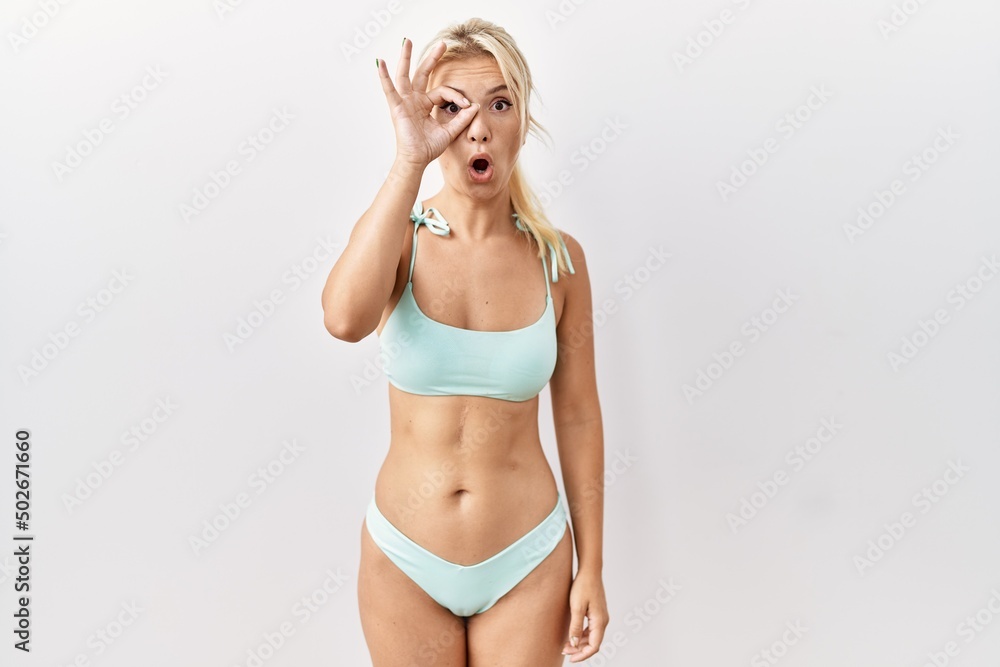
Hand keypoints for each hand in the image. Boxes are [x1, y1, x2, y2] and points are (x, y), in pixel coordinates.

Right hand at [376, 39, 480, 167]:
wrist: (417, 160)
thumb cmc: (429, 148)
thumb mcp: (450, 131)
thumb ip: (462, 119)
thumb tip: (476, 106)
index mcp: (426, 104)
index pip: (443, 92)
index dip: (456, 96)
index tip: (467, 104)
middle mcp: (414, 100)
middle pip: (423, 73)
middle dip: (432, 58)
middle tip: (443, 44)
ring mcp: (405, 102)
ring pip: (405, 75)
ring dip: (406, 58)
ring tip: (407, 41)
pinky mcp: (397, 107)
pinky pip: (389, 89)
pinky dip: (384, 76)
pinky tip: (380, 63)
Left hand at [561, 569, 608, 662]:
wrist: (589, 570)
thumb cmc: (583, 586)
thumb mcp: (576, 607)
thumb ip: (575, 627)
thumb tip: (574, 644)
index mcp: (600, 621)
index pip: (594, 646)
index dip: (583, 655)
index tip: (571, 658)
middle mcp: (603, 620)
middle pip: (593, 643)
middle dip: (579, 650)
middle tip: (564, 651)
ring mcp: (601, 616)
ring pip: (592, 636)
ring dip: (579, 642)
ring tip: (565, 644)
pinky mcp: (597, 612)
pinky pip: (591, 629)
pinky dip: (582, 634)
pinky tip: (572, 634)